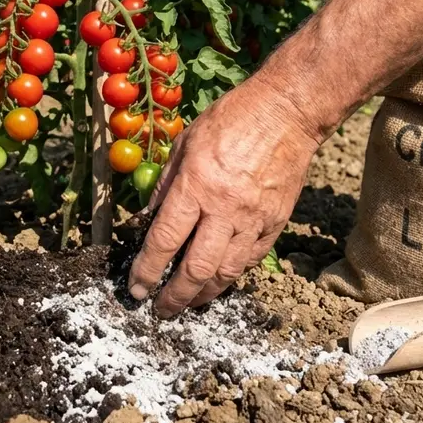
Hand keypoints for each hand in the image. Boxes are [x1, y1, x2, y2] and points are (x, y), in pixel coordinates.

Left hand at [128, 75, 318, 317]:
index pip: (165, 240)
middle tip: (160, 310)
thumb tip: (148, 223)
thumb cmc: (231, 120)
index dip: (146, 270)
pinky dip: (230, 275)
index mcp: (196, 185)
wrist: (286, 112)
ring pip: (226, 274)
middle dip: (173, 296)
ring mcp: (254, 219)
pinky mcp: (275, 223)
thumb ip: (166, 187)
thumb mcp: (185, 144)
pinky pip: (250, 261)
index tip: (136, 288)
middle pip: (195, 269)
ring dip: (202, 295)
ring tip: (187, 303)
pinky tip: (217, 280)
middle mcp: (225, 208)